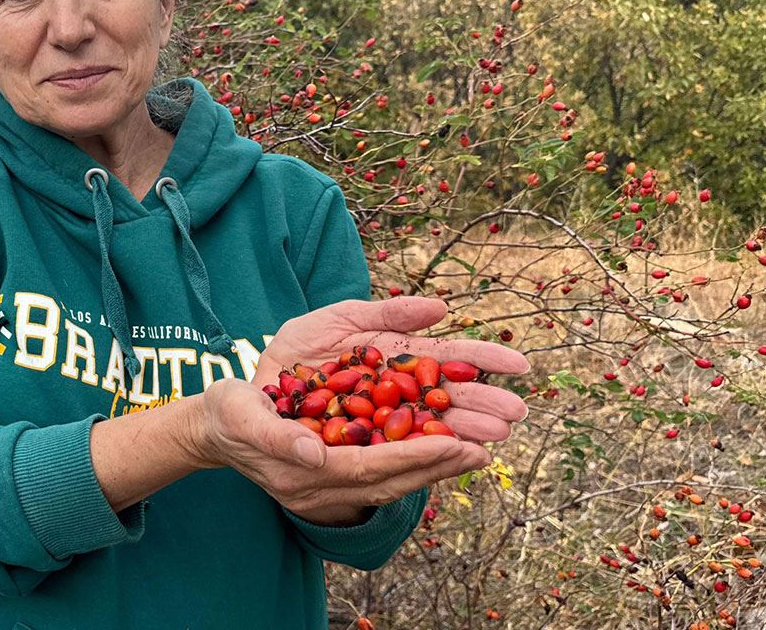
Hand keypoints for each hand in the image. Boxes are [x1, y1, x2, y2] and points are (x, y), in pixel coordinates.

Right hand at [192, 377, 489, 521]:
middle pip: (391, 480)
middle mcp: (322, 487)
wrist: (211, 428)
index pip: (369, 469)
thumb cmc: (226, 413)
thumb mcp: (240, 414)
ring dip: (434, 465)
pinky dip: (415, 460)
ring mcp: (330, 485)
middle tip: (484, 447)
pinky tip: (441, 444)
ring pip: (392, 479)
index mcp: (302, 473)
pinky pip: (383, 472)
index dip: (414, 457)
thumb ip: (276, 435)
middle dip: (438, 465)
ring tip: (476, 448)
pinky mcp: (335, 472)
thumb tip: (314, 454)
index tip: (457, 443)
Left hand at [254, 296, 529, 443]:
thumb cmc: (295, 353)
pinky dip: (411, 456)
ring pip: (419, 434)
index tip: (520, 365)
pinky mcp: (348, 454)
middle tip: (514, 414)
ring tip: (490, 439)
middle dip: (478, 409)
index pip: (446, 363)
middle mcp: (390, 402)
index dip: (481, 363)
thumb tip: (441, 309)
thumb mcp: (339, 320)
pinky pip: (381, 457)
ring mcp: (370, 430)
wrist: (245, 388)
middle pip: (441, 405)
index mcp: (394, 364)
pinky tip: (443, 456)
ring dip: (454, 436)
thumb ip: (389, 314)